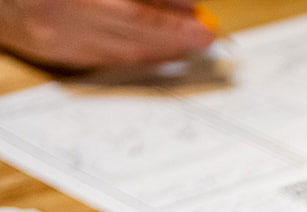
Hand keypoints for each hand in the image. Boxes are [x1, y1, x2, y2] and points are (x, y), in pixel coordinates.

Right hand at [0, 0, 212, 69]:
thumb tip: (183, 3)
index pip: (136, 14)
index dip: (173, 23)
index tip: (201, 25)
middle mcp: (61, 15)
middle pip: (133, 37)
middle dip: (175, 40)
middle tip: (204, 37)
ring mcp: (55, 39)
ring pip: (122, 54)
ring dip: (161, 53)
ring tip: (186, 45)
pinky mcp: (53, 56)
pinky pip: (105, 61)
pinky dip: (135, 57)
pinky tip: (156, 53)